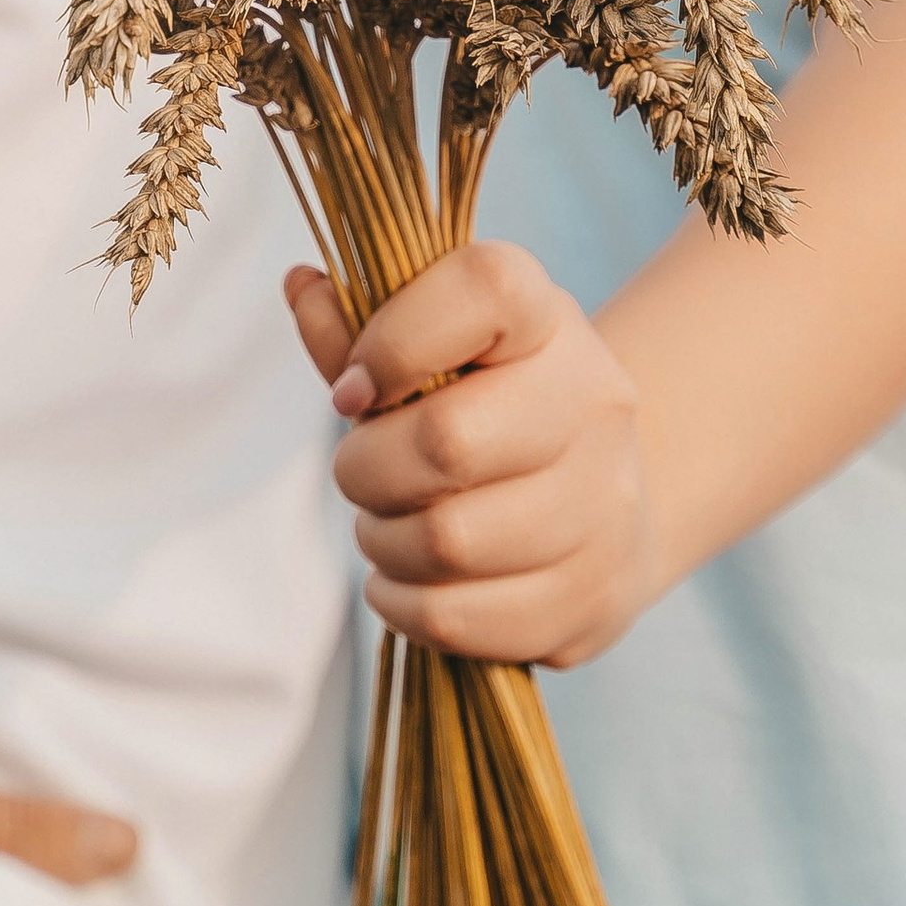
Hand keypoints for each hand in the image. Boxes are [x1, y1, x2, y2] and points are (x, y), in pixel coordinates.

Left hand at [284, 241, 657, 666]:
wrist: (604, 501)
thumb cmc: (492, 412)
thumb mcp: (439, 353)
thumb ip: (363, 326)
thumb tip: (300, 288)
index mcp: (550, 322)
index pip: (485, 291)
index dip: (395, 339)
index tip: (353, 389)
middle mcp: (594, 405)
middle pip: (447, 441)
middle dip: (367, 469)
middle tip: (362, 474)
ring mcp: (604, 507)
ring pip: (447, 542)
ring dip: (382, 542)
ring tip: (387, 528)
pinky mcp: (591, 596)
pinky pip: (456, 618)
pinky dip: (403, 603)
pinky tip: (406, 580)